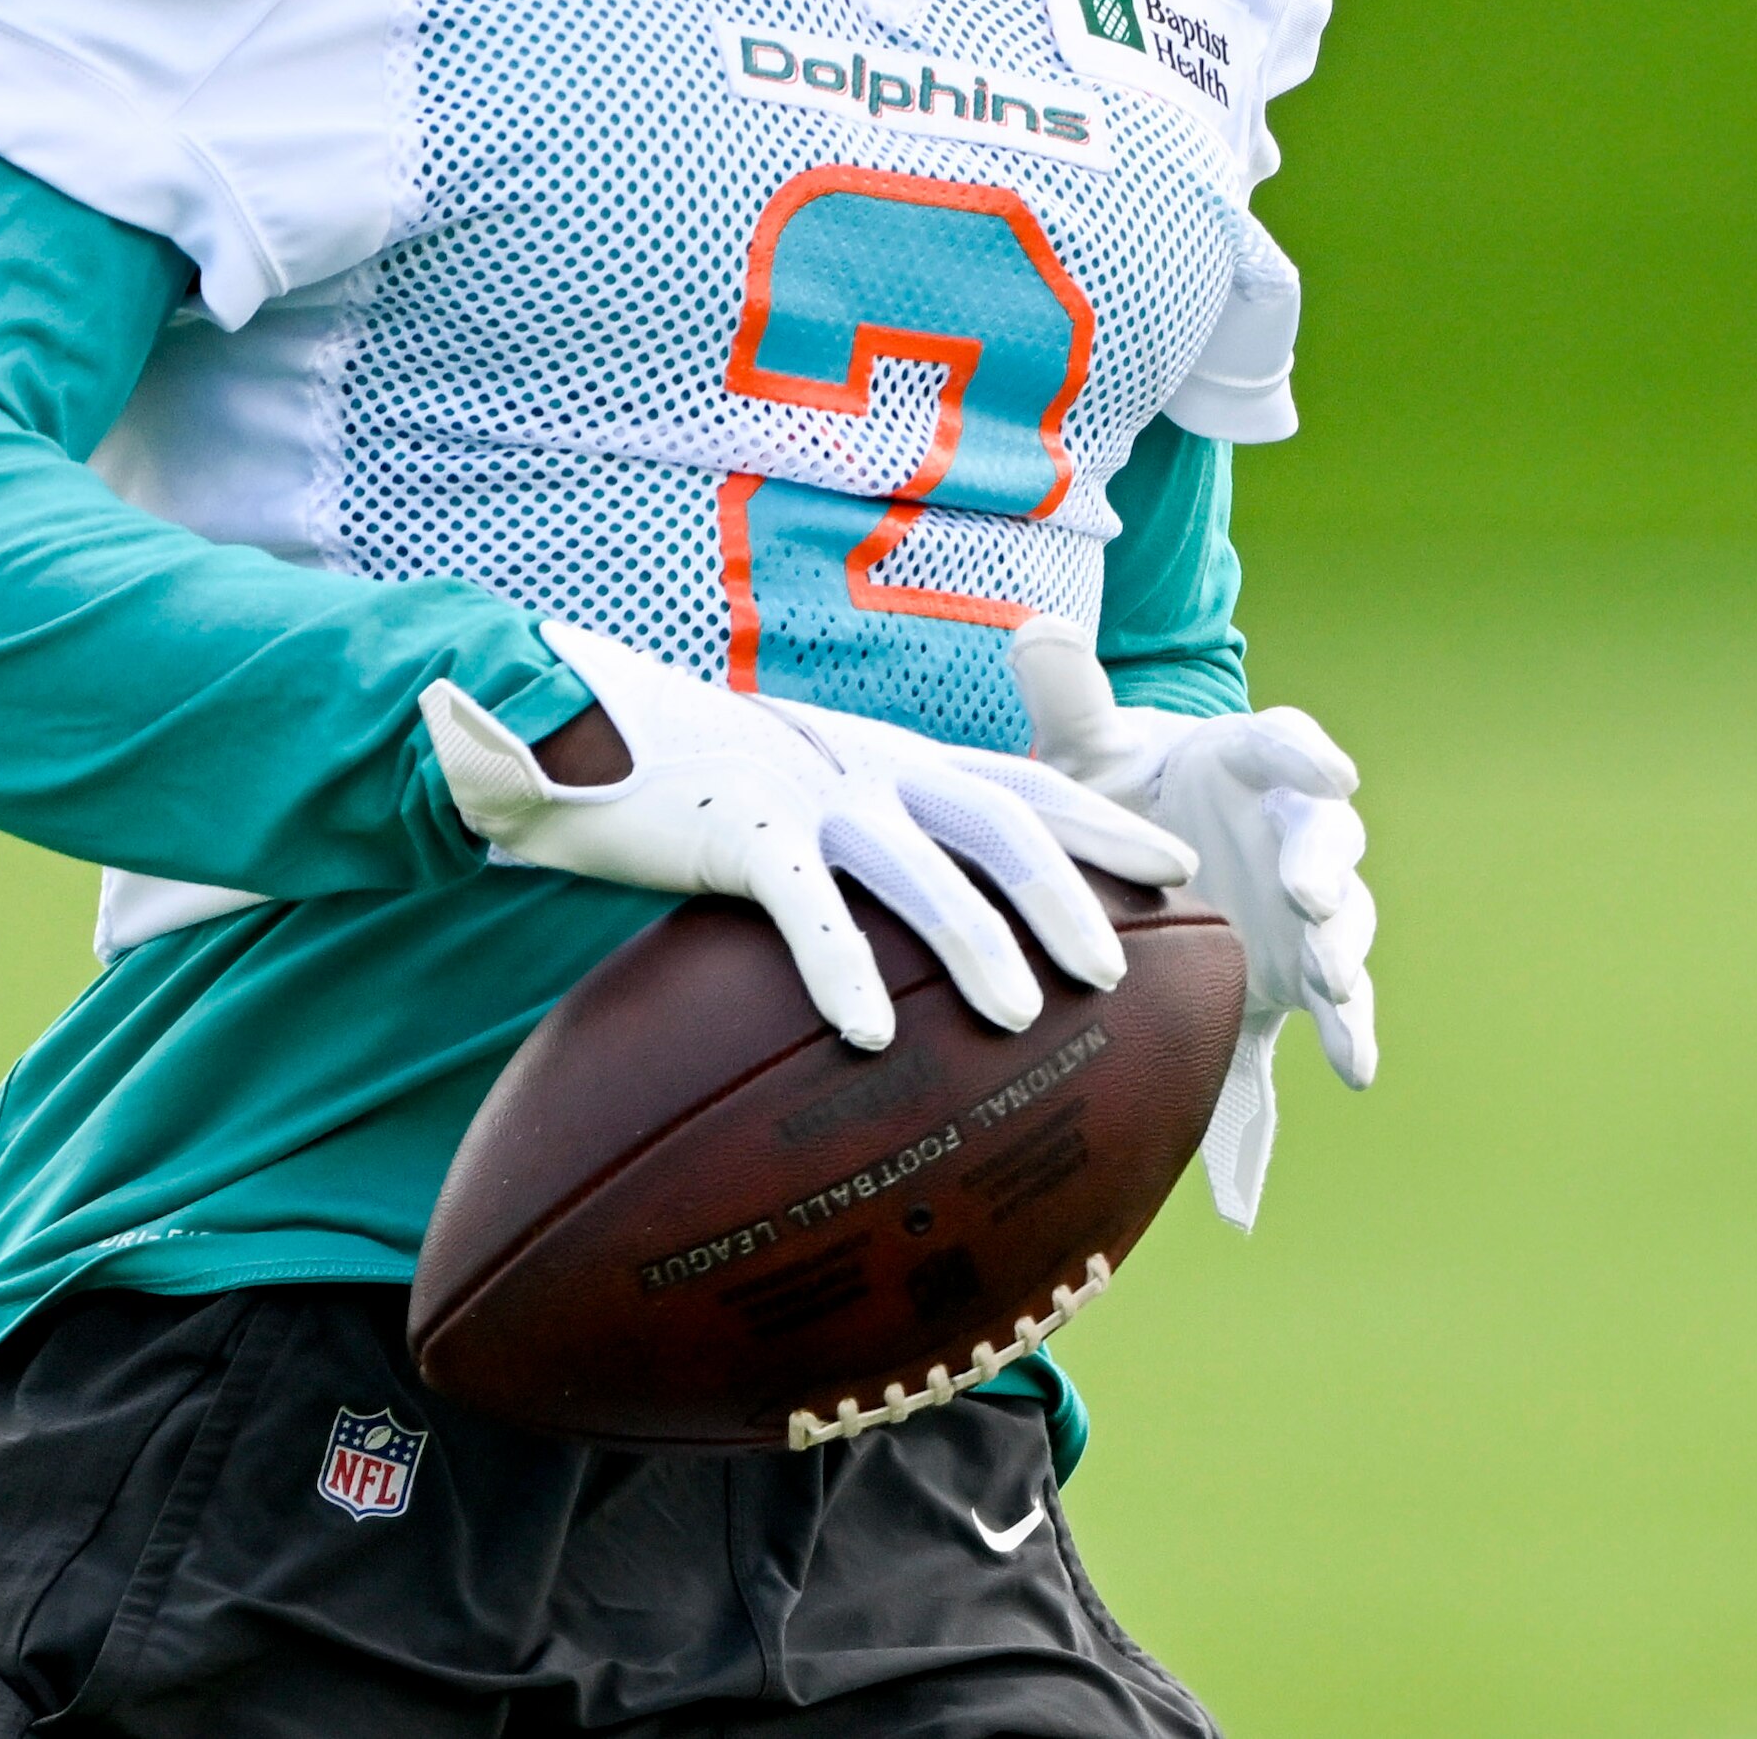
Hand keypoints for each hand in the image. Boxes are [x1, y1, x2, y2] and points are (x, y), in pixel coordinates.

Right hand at [424, 624, 1194, 1052]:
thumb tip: (913, 953)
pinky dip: (841, 966)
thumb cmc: (695, 784)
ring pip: (919, 869)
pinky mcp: (738, 830)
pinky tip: (867, 1032)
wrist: (577, 724)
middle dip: (1071, 895)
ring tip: (1022, 1017)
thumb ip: (858, 853)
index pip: (1022, 783)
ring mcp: (807, 792)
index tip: (1178, 870)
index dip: (1104, 824)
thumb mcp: (798, 799)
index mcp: (892, 757)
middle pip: (1000, 824)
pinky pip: (804, 905)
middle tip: (1118, 977)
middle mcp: (868, 765)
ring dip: (979, 942)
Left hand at [1011, 619, 1377, 1226]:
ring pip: (1342, 925)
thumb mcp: (1085, 747)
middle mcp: (1291, 831)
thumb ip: (1069, 695)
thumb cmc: (1114, 788)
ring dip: (1342, 953)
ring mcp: (1302, 907)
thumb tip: (1036, 628)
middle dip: (1325, 870)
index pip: (1286, 747)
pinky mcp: (1297, 971)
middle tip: (1308, 898)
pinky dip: (1349, 1035)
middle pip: (1328, 844)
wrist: (1123, 865)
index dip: (1309, 758)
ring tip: (1331, 988)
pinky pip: (1333, 1006)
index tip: (1330, 774)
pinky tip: (1356, 1070)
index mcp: (1247, 762)